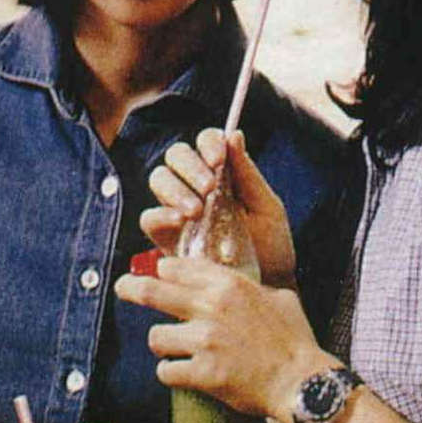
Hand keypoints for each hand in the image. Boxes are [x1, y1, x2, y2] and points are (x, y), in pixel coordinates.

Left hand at [114, 256, 337, 422]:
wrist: (302, 381)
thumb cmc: (294, 339)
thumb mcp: (277, 296)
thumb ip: (250, 286)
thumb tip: (237, 283)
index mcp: (229, 284)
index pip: (177, 266)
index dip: (165, 271)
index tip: (161, 275)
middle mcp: (212, 307)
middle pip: (152, 291)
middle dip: (131, 288)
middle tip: (122, 288)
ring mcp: (204, 341)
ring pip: (156, 337)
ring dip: (162, 344)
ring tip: (172, 350)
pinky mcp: (202, 373)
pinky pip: (166, 371)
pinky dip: (171, 373)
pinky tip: (183, 374)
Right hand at [142, 128, 297, 286]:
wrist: (267, 288)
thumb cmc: (272, 247)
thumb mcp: (267, 208)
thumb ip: (248, 173)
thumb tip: (235, 134)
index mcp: (223, 173)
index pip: (206, 142)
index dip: (208, 143)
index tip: (219, 158)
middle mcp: (197, 186)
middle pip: (177, 156)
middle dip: (190, 165)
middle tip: (208, 187)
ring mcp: (179, 210)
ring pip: (160, 179)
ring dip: (175, 188)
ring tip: (196, 210)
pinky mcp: (166, 238)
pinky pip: (149, 218)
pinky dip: (161, 214)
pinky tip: (180, 221)